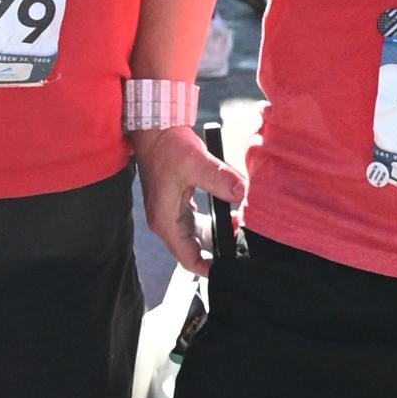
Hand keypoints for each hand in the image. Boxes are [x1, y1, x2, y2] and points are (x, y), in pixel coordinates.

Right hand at [133, 119, 242, 272]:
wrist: (154, 129)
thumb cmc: (167, 146)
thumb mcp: (196, 163)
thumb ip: (219, 179)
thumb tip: (241, 193)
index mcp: (165, 220)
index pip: (187, 259)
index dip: (208, 268)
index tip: (230, 269)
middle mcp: (165, 221)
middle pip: (193, 250)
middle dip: (217, 250)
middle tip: (242, 243)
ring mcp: (169, 212)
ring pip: (195, 236)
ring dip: (216, 235)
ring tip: (239, 226)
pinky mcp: (175, 202)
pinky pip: (195, 222)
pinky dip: (212, 222)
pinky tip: (229, 214)